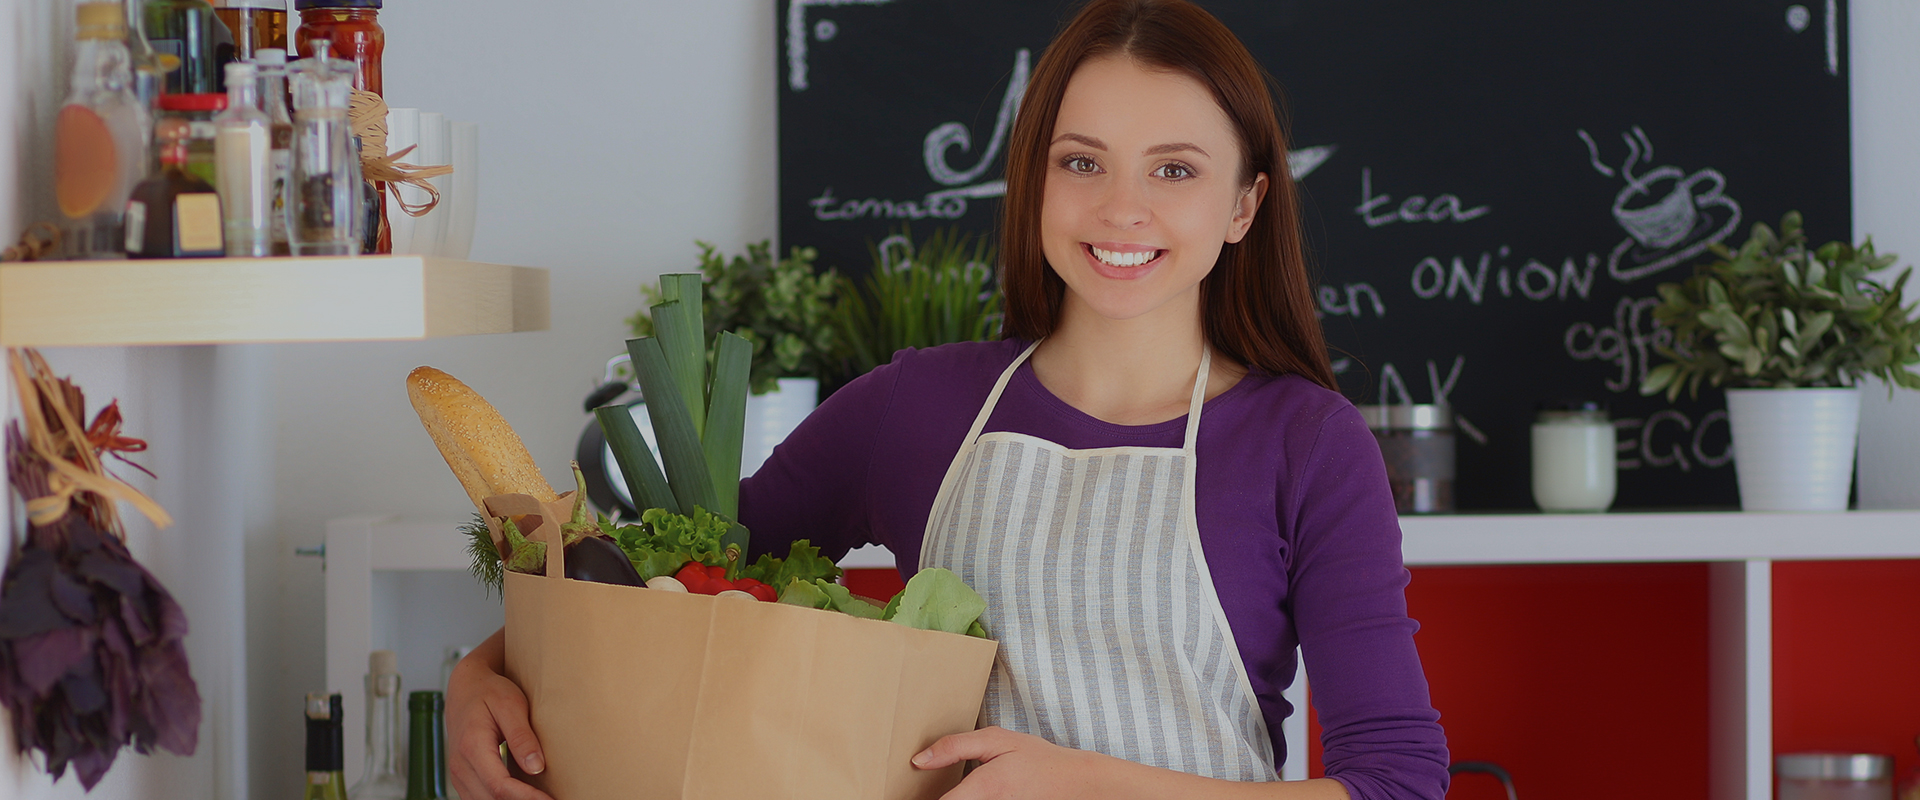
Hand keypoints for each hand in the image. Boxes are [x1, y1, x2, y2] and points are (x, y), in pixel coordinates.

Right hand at [447, 637, 552, 799]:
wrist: (465, 688)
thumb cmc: (489, 692)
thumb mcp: (510, 704)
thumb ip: (521, 736)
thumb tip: (536, 768)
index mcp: (472, 746)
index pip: (500, 785)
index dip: (527, 798)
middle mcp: (460, 766)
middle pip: (493, 799)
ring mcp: (458, 775)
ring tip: (542, 798)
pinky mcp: (463, 778)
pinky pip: (481, 798)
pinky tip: (524, 796)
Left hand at [913, 726, 1112, 799]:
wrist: (1074, 784)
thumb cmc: (1036, 759)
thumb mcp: (997, 740)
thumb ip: (955, 747)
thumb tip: (918, 760)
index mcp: (986, 787)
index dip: (918, 798)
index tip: (903, 791)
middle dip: (937, 796)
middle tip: (920, 789)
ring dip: (953, 799)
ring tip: (948, 790)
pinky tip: (964, 794)